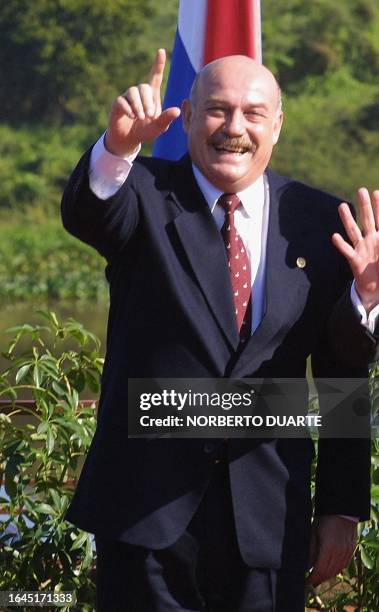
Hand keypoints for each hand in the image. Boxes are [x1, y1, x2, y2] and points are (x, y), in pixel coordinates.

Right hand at [105, 48, 180, 156]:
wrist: (128, 139)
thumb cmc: (145, 131)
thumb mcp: (158, 127)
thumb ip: (166, 119)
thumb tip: (177, 111)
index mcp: (151, 96)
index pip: (155, 76)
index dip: (158, 64)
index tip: (161, 51)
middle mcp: (139, 93)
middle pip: (144, 87)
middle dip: (148, 101)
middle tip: (150, 116)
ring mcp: (127, 97)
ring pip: (133, 91)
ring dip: (138, 105)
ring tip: (140, 117)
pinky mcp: (118, 104)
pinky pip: (122, 101)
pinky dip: (128, 109)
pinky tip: (131, 117)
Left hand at [306, 515, 357, 586]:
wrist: (341, 510)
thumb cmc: (324, 520)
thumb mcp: (314, 533)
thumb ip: (311, 550)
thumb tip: (306, 565)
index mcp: (327, 548)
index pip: (319, 570)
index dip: (312, 578)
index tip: (305, 582)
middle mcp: (338, 553)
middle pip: (328, 572)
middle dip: (319, 579)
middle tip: (311, 581)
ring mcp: (346, 552)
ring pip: (337, 570)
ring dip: (327, 576)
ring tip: (319, 577)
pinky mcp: (351, 550)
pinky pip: (344, 565)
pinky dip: (336, 570)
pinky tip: (330, 570)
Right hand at [332, 188, 378, 312]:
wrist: (376, 288)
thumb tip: (372, 233)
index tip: (376, 192)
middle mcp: (370, 240)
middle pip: (367, 219)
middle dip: (365, 205)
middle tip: (361, 190)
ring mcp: (361, 249)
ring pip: (353, 231)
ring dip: (347, 218)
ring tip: (342, 205)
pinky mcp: (354, 260)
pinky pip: (346, 251)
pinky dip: (340, 244)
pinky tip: (334, 236)